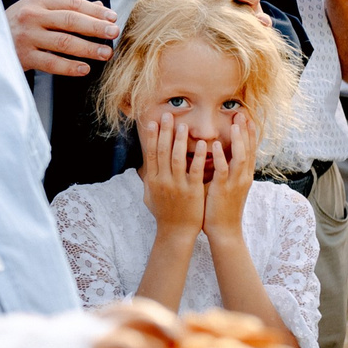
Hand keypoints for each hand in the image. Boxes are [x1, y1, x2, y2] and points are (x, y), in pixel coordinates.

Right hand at [7, 0, 117, 76]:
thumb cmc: (15, 26)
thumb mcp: (36, 10)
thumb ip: (65, 9)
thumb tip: (100, 7)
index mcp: (37, 1)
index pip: (71, 3)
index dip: (94, 11)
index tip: (112, 18)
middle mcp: (31, 16)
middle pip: (71, 20)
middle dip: (96, 27)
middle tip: (114, 33)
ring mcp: (26, 37)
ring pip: (64, 42)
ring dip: (88, 48)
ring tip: (106, 54)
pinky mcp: (22, 57)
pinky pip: (51, 63)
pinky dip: (69, 67)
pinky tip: (84, 69)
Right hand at [137, 115, 211, 237]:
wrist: (175, 232)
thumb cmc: (163, 214)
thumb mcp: (150, 196)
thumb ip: (148, 179)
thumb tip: (145, 165)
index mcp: (152, 180)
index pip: (151, 153)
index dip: (152, 137)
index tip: (153, 122)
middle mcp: (162, 181)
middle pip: (162, 152)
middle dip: (165, 132)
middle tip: (167, 115)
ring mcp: (177, 186)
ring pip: (177, 158)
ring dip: (180, 140)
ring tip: (183, 125)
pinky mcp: (192, 191)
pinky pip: (195, 170)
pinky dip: (199, 157)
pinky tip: (203, 145)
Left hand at [202, 115, 256, 238]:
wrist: (224, 231)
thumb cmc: (221, 208)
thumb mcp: (226, 186)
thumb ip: (224, 170)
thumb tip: (216, 156)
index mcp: (244, 176)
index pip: (249, 150)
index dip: (249, 134)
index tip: (247, 118)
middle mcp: (243, 177)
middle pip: (248, 149)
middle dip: (246, 131)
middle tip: (243, 113)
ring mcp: (235, 183)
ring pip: (240, 157)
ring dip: (237, 140)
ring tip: (235, 124)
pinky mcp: (224, 190)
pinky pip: (223, 170)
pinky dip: (220, 156)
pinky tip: (214, 144)